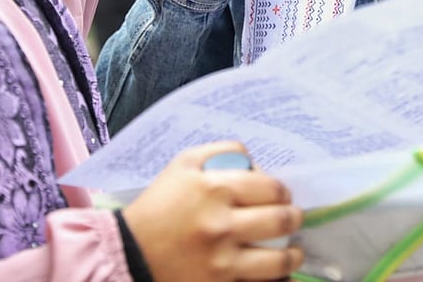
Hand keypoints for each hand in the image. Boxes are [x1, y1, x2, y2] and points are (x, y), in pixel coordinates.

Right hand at [122, 141, 303, 280]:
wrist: (129, 252)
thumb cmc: (160, 205)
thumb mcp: (185, 164)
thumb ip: (224, 152)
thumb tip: (258, 164)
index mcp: (215, 189)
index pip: (272, 188)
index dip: (282, 192)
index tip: (281, 196)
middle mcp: (221, 225)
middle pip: (282, 220)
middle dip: (293, 218)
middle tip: (291, 218)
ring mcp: (222, 262)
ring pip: (280, 260)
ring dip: (292, 254)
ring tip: (292, 250)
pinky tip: (283, 276)